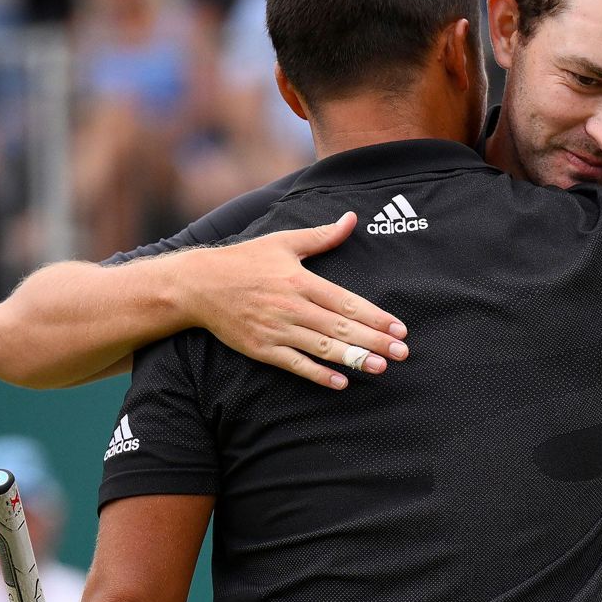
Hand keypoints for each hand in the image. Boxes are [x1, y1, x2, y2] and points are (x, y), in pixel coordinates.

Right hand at [181, 212, 407, 388]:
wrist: (198, 285)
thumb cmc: (244, 261)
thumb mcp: (283, 242)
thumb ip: (322, 236)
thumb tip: (352, 219)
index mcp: (301, 280)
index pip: (347, 302)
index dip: (376, 316)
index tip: (400, 328)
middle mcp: (292, 307)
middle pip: (341, 328)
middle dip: (375, 341)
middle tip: (403, 353)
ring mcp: (277, 330)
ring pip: (322, 348)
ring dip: (354, 359)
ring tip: (381, 367)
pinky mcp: (262, 349)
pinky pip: (295, 365)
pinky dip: (318, 375)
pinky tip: (340, 382)